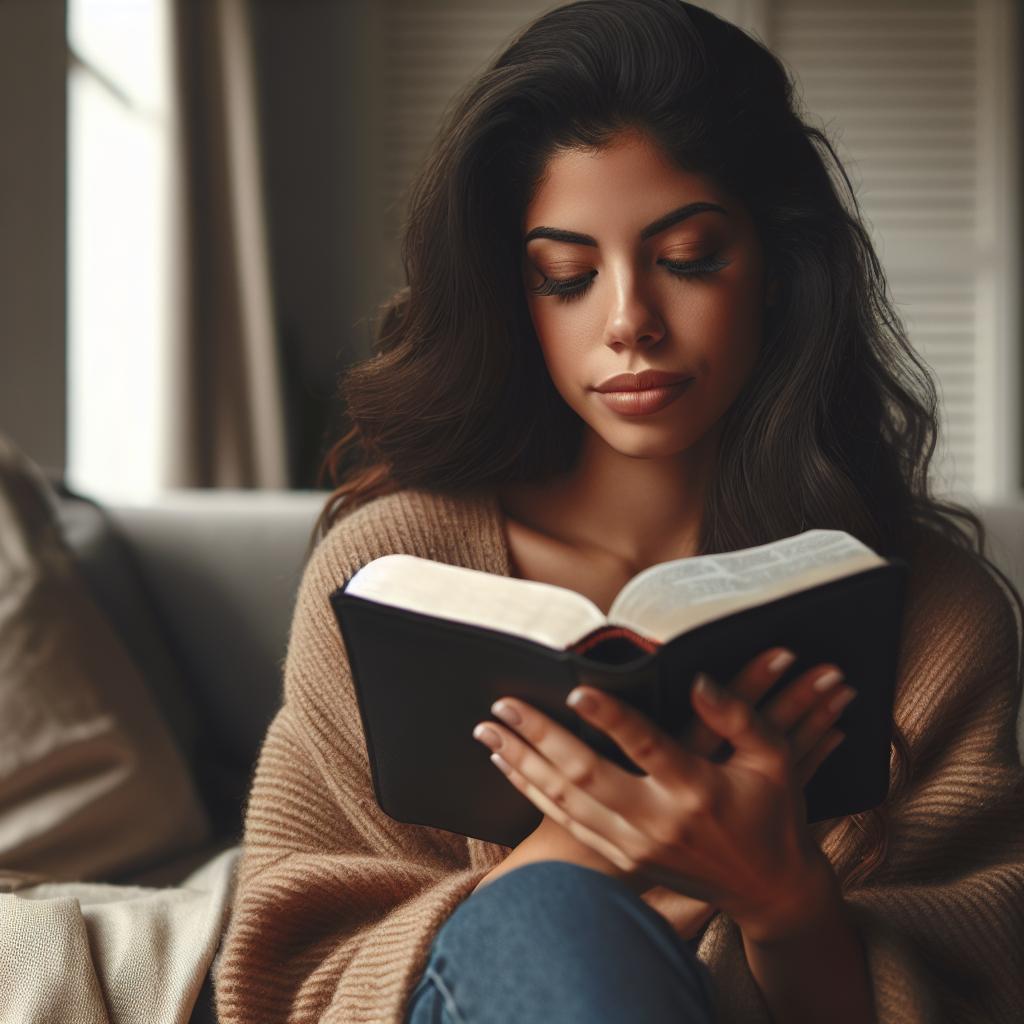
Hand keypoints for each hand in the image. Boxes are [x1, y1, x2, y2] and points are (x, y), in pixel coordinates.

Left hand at [471, 647, 855, 940]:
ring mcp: (636, 845)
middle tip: (502, 705)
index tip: (574, 690)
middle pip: (585, 775)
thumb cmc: (772, 812)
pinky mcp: (624, 859)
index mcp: (697, 788)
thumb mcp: (774, 757)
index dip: (610, 717)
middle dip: (538, 737)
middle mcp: (660, 821)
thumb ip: (737, 716)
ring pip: (565, 802)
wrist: (768, 888)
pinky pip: (567, 823)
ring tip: (488, 732)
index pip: (645, 747)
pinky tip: (510, 768)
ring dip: (522, 763)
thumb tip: (697, 681)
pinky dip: (533, 794)